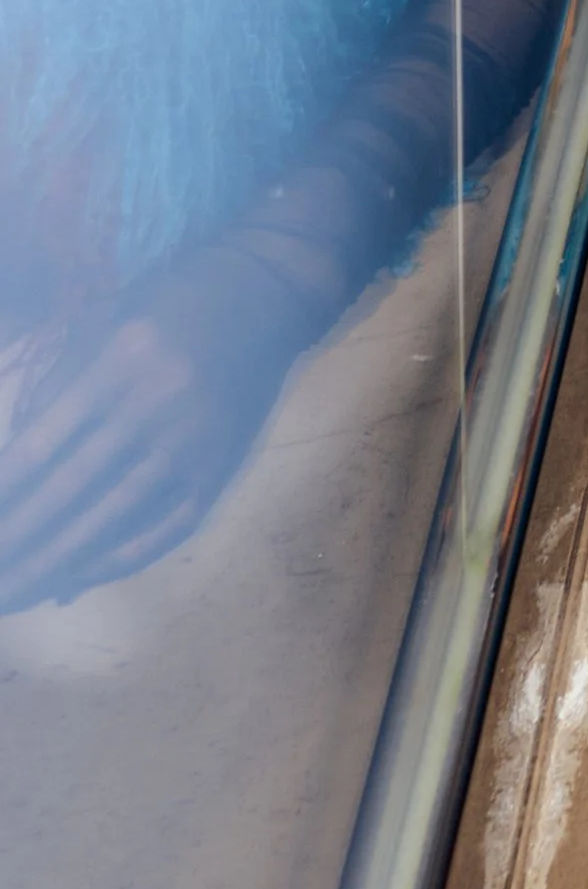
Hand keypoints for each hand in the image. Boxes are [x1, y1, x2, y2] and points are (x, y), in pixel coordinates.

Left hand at [0, 308, 284, 611]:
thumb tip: (17, 464)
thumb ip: (57, 386)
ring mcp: (189, 445)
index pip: (38, 447)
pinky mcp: (218, 469)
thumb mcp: (101, 323)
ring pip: (110, 518)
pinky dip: (118, 560)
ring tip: (16, 592)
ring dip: (55, 562)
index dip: (3, 495)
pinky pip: (163, 528)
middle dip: (18, 540)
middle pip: (67, 491)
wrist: (261, 296)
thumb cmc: (167, 304)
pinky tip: (76, 580)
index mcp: (114, 366)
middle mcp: (151, 409)